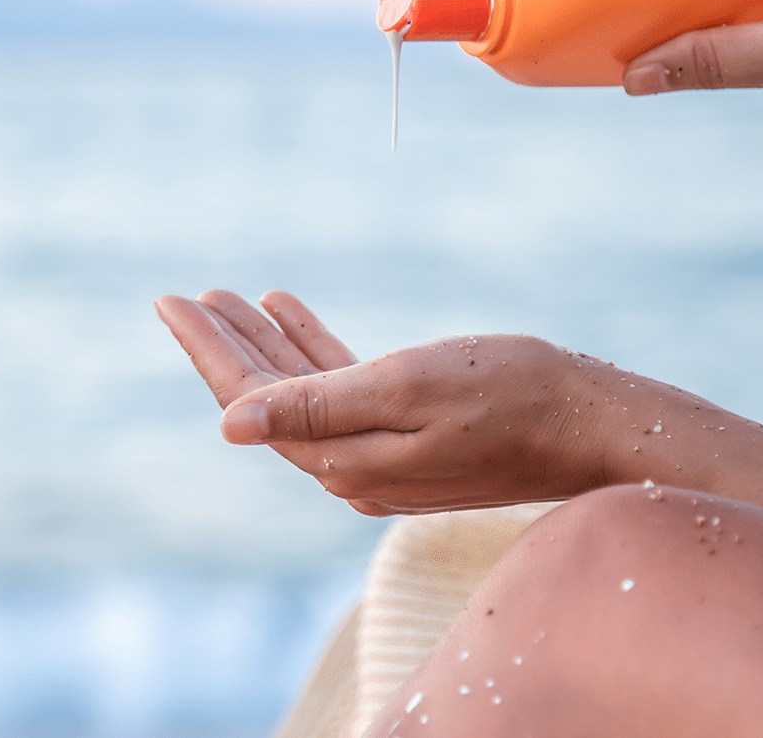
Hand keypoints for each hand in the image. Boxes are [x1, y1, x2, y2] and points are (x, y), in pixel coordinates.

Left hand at [155, 290, 611, 514]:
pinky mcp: (408, 439)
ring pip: (304, 392)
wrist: (592, 424)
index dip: (208, 351)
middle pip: (270, 398)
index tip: (170, 302)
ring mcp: (380, 456)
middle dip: (228, 344)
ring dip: (270, 343)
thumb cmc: (508, 394)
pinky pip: (344, 391)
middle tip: (190, 296)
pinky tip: (292, 313)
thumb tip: (229, 425)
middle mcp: (352, 466)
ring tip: (236, 298)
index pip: (252, 402)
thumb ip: (316, 404)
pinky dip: (316, 351)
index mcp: (342, 458)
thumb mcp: (404, 389)